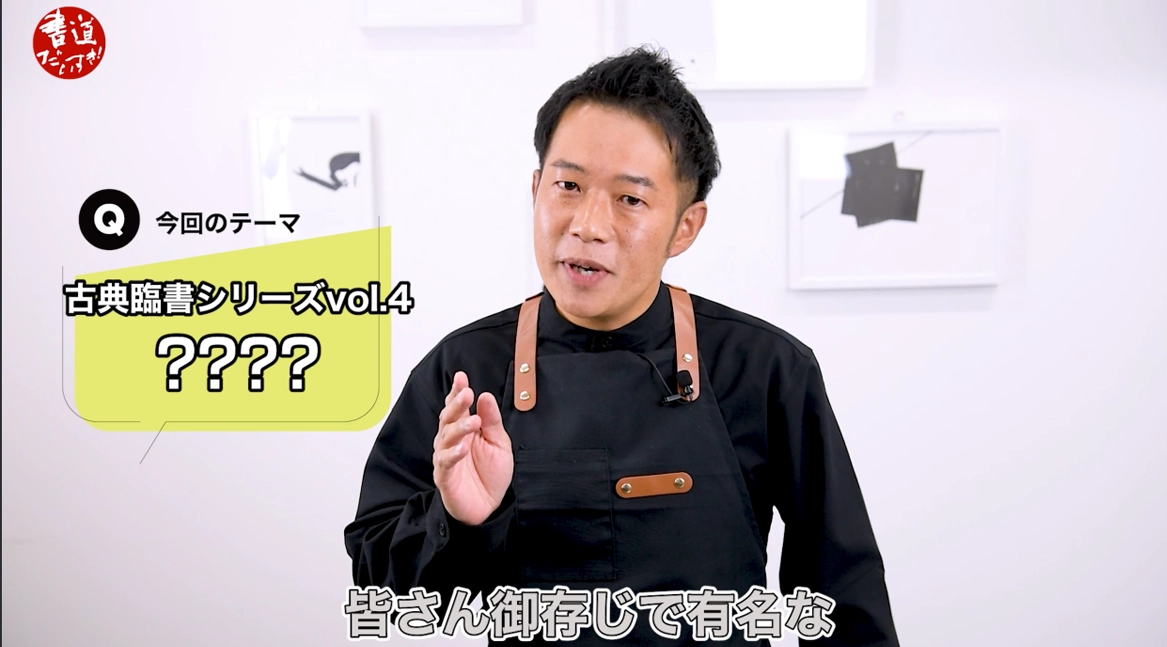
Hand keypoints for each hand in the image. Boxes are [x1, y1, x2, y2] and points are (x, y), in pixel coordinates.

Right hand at [433, 371, 513, 525]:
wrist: (489, 507)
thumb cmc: (491, 474)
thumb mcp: (499, 443)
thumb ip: (492, 421)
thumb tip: (485, 396)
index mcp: (464, 430)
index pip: (457, 407)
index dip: (457, 392)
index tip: (461, 377)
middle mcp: (451, 442)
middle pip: (448, 419)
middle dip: (456, 405)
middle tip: (466, 393)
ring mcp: (446, 459)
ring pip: (446, 439)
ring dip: (459, 428)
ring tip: (473, 421)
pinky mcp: (445, 477)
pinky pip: (446, 463)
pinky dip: (453, 454)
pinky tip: (462, 447)